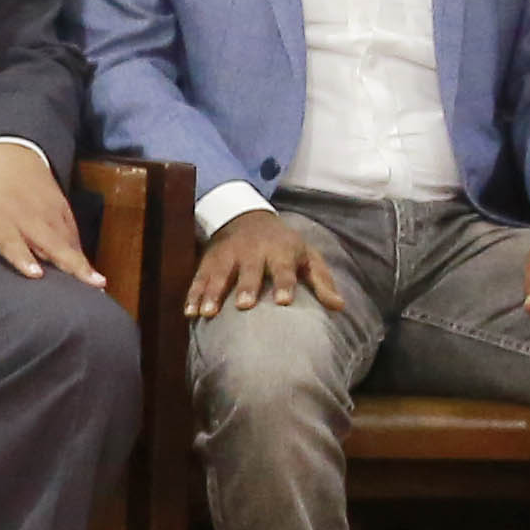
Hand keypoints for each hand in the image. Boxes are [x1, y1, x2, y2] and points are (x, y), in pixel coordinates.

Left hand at [0, 142, 97, 282]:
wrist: (12, 153)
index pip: (12, 240)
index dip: (24, 257)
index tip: (37, 275)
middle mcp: (28, 216)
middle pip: (51, 242)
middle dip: (70, 263)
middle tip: (91, 284)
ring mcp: (50, 212)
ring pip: (68, 240)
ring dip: (82, 262)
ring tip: (98, 284)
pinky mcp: (64, 210)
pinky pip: (74, 235)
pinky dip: (82, 252)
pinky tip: (90, 273)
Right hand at [182, 209, 345, 318]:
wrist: (248, 217)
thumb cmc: (284, 244)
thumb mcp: (307, 256)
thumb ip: (322, 281)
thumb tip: (339, 307)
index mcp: (280, 251)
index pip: (283, 268)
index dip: (284, 284)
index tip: (283, 302)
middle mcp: (253, 252)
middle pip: (249, 270)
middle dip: (245, 286)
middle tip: (243, 305)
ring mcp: (228, 255)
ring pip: (219, 274)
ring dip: (212, 293)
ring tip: (207, 313)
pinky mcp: (210, 260)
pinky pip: (199, 277)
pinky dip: (193, 294)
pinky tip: (190, 312)